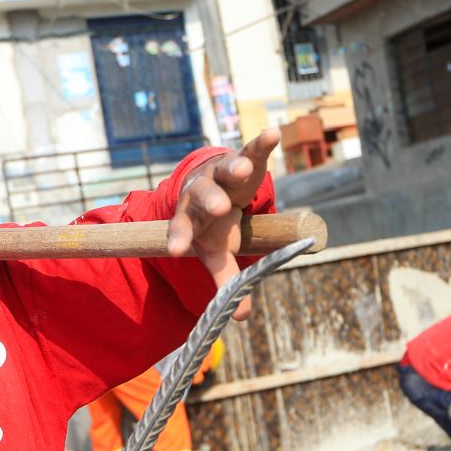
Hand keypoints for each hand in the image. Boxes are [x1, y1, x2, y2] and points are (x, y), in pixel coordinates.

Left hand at [166, 128, 278, 320]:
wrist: (214, 187)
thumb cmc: (213, 226)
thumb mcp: (217, 252)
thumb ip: (225, 279)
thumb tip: (242, 317)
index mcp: (191, 219)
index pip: (182, 229)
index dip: (180, 238)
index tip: (177, 250)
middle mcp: (202, 193)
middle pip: (202, 195)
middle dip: (211, 200)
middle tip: (220, 209)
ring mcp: (221, 174)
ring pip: (225, 170)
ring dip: (234, 167)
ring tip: (243, 168)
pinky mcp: (243, 158)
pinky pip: (253, 149)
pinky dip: (262, 142)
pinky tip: (273, 133)